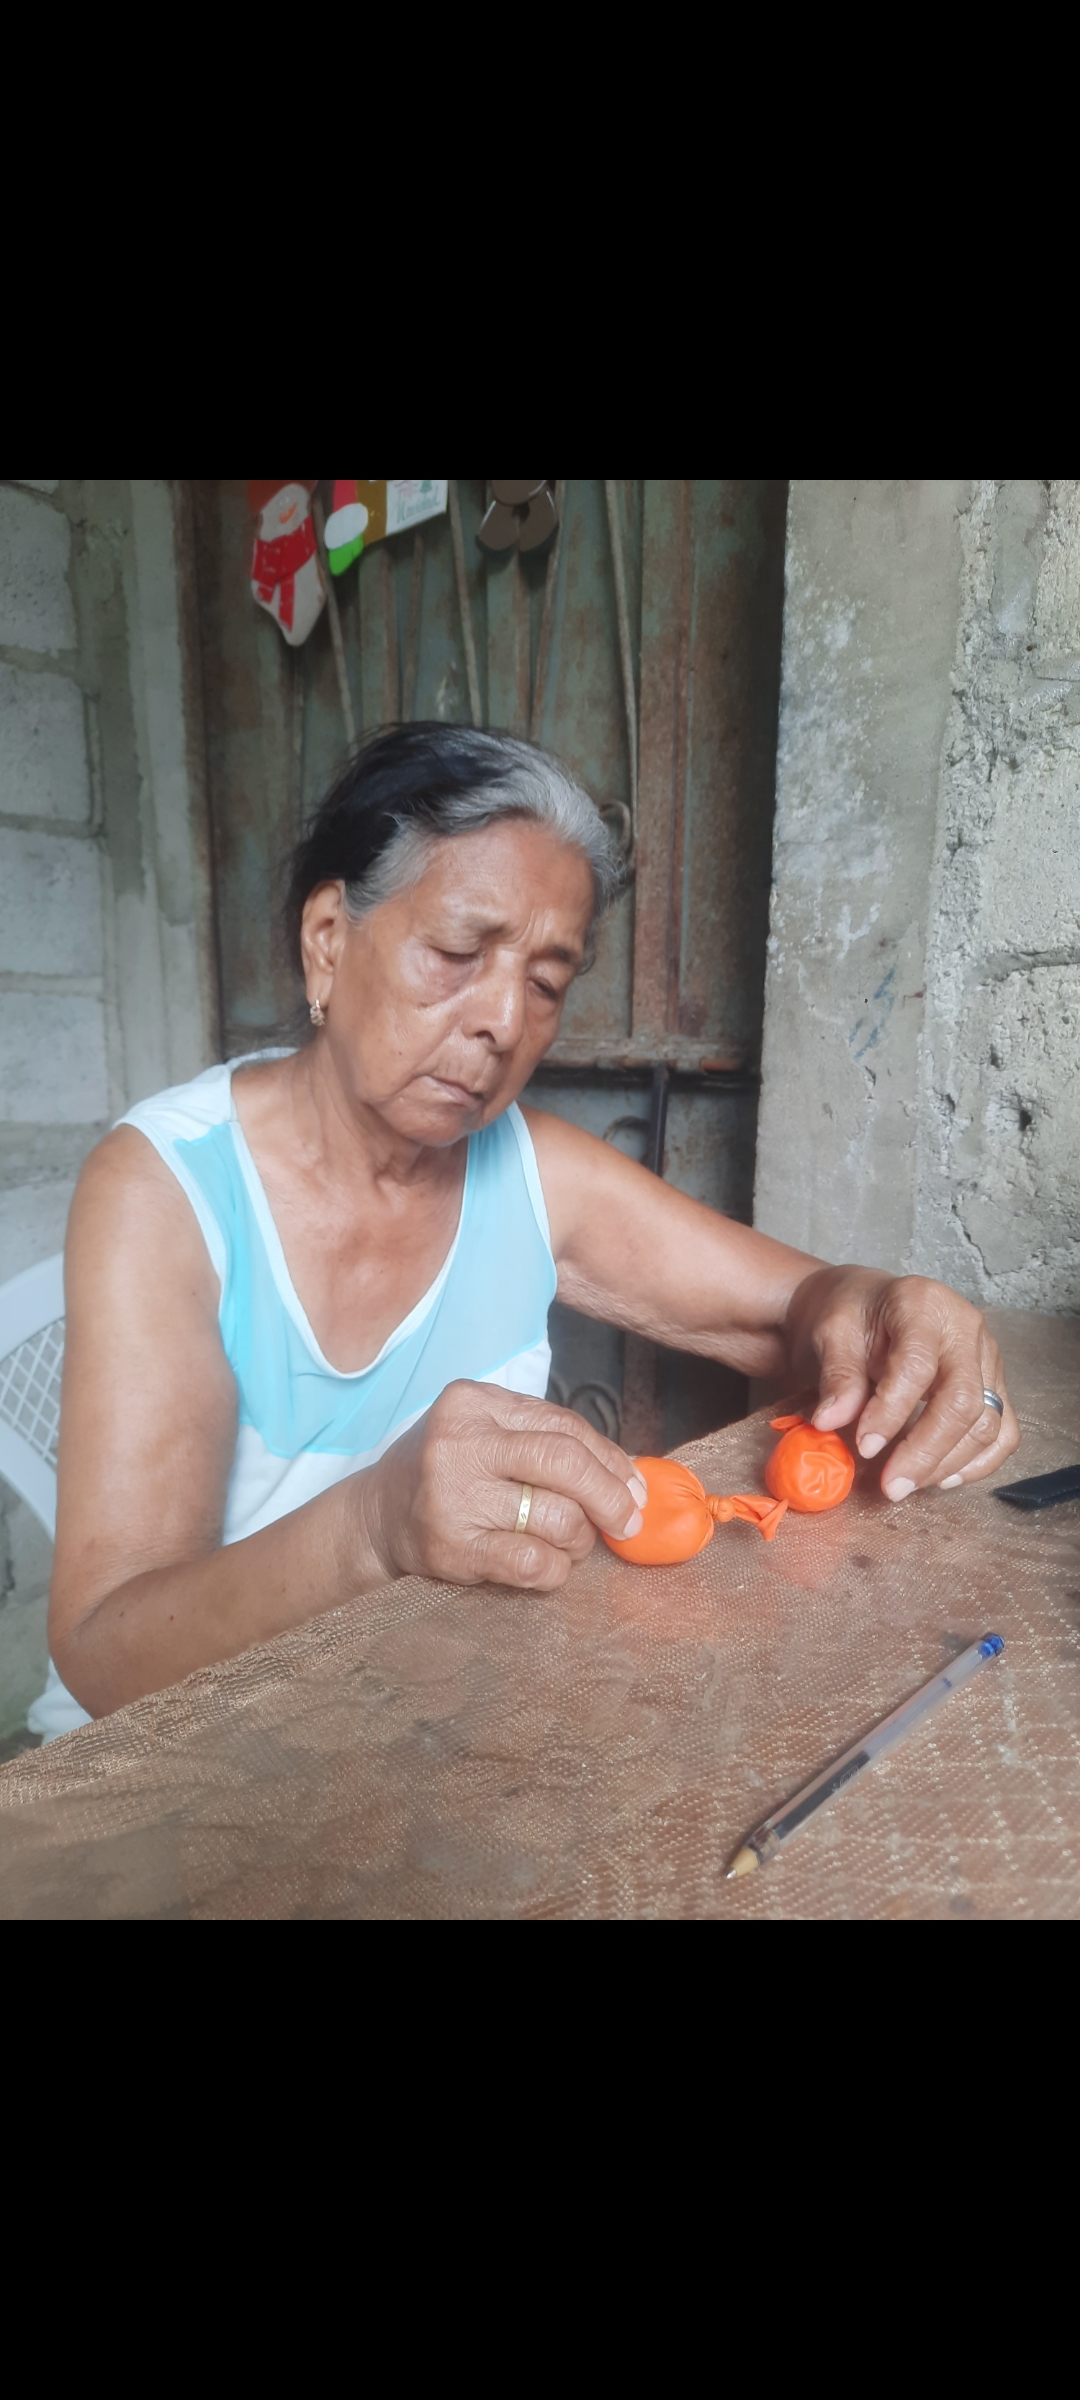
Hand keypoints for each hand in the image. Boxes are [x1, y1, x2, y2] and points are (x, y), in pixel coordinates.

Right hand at [360, 1380, 648, 1591]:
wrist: (377, 1514)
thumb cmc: (449, 1470)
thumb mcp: (486, 1434)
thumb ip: (548, 1441)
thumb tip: (631, 1476)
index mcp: (473, 1403)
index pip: (564, 1427)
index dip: (610, 1460)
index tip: (634, 1488)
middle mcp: (460, 1443)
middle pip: (564, 1462)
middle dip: (610, 1496)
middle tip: (629, 1520)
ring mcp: (453, 1497)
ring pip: (558, 1518)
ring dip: (579, 1538)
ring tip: (568, 1541)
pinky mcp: (453, 1548)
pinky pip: (533, 1562)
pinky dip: (556, 1569)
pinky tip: (549, 1565)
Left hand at [785, 1268, 1019, 1498]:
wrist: (871, 1306)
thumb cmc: (853, 1316)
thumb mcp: (832, 1333)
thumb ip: (837, 1375)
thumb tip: (830, 1421)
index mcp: (923, 1304)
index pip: (917, 1366)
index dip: (891, 1412)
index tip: (864, 1446)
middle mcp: (966, 1329)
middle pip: (962, 1400)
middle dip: (926, 1451)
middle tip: (891, 1486)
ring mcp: (987, 1358)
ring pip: (986, 1423)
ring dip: (947, 1463)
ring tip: (905, 1483)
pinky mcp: (996, 1385)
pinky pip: (1003, 1432)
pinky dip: (977, 1462)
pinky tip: (941, 1478)